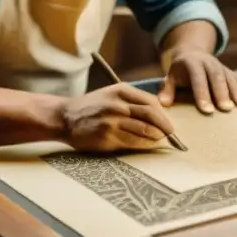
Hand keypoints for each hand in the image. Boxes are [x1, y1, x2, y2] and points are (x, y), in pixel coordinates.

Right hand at [60, 84, 175, 152]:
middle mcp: (117, 104)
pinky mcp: (107, 136)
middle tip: (171, 134)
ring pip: (144, 129)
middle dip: (165, 126)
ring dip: (156, 137)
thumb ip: (132, 100)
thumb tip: (158, 112)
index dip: (163, 114)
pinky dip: (144, 145)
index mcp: (121, 90)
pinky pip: (132, 142)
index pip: (151, 102)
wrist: (65, 117)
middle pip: (151, 115)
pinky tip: (148, 145)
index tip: (168, 122)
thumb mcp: (111, 94)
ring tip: (160, 140)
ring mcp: (112, 120)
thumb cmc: (91, 106)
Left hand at [158, 49, 236, 113]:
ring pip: (229, 76)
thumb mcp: (170, 77)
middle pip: (216, 76)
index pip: (198, 78)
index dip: (202, 94)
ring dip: (235, 91)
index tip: (207, 110)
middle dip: (221, 92)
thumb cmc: (180, 73)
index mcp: (192, 63)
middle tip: (225, 109)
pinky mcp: (229, 70)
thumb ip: (167, 89)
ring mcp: (220, 65)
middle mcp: (208, 62)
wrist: (192, 54)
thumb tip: (164, 103)